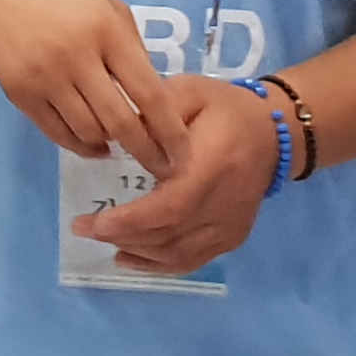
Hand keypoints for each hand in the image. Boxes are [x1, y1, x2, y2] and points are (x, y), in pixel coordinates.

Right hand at [0, 0, 176, 164]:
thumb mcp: (108, 6)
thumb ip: (132, 48)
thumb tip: (152, 98)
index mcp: (107, 31)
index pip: (148, 93)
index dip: (170, 130)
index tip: (183, 153)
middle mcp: (76, 57)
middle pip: (120, 122)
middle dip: (148, 152)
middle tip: (163, 169)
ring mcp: (45, 78)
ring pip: (89, 132)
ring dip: (113, 145)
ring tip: (124, 145)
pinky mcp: (21, 94)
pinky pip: (58, 133)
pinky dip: (82, 145)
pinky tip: (96, 144)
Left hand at [77, 74, 278, 276]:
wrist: (274, 132)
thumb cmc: (222, 107)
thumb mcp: (187, 91)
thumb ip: (152, 113)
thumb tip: (115, 135)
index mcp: (212, 165)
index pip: (170, 206)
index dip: (131, 221)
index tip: (94, 223)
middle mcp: (223, 204)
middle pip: (169, 235)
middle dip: (121, 235)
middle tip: (81, 227)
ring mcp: (230, 226)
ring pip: (177, 254)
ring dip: (135, 252)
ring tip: (100, 238)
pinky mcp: (232, 237)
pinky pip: (192, 260)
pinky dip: (158, 264)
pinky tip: (129, 257)